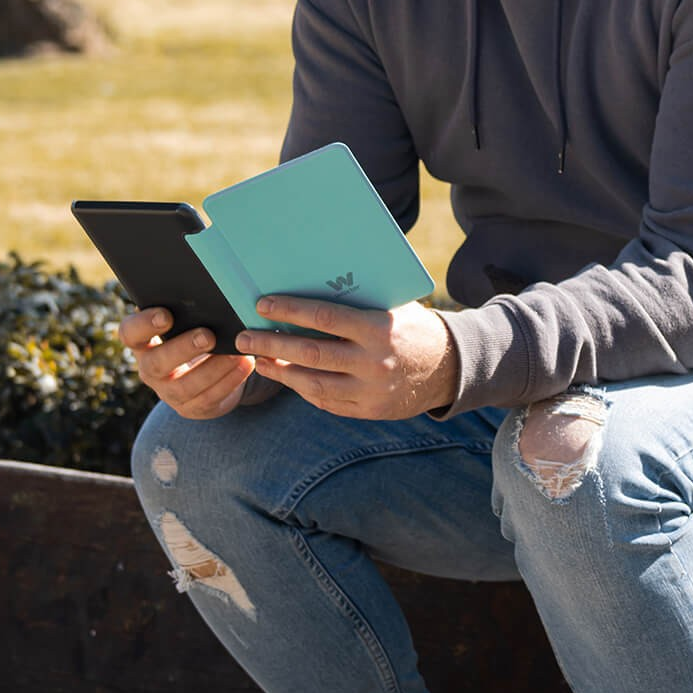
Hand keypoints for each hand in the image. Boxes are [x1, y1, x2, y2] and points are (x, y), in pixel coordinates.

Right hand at [120, 309, 259, 418]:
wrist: (208, 370)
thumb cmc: (195, 332)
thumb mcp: (187, 321)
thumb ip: (187, 308)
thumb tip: (206, 288)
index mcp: (143, 342)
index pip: (130, 333)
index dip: (144, 325)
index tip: (166, 314)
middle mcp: (150, 369)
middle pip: (156, 363)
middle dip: (183, 349)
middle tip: (208, 335)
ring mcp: (169, 392)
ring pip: (185, 386)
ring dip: (213, 368)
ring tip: (237, 352)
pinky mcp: (192, 408)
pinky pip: (209, 398)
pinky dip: (229, 381)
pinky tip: (245, 364)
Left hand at [235, 298, 458, 420]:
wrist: (449, 368)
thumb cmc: (413, 326)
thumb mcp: (393, 305)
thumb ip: (357, 301)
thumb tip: (309, 282)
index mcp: (379, 329)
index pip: (324, 319)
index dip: (289, 311)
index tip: (262, 305)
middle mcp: (374, 362)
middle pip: (310, 354)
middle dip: (271, 345)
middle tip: (243, 337)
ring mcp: (371, 391)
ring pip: (313, 384)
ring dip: (280, 372)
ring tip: (258, 360)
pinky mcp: (368, 410)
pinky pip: (326, 402)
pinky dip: (302, 389)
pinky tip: (287, 377)